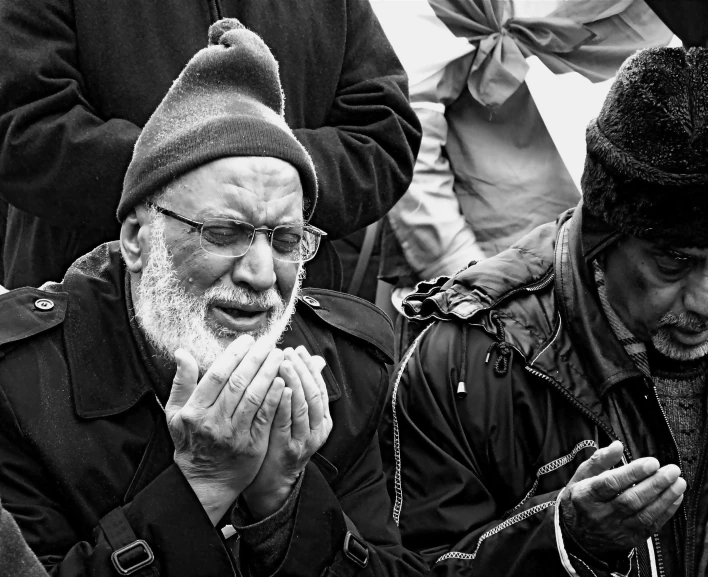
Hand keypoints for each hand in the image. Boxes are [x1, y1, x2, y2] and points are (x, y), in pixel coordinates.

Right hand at [165, 335, 285, 524]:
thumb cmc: (190, 443)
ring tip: (279, 356)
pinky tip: (283, 382)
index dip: (233, 355)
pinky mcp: (252, 446)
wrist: (204, 483)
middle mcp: (213, 422)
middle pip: (238, 383)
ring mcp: (234, 435)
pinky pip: (265, 417)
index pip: (216, 375)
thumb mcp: (175, 414)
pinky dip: (274, 398)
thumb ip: (181, 382)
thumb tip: (181, 352)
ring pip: (254, 397)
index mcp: (194, 411)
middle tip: (269, 342)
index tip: (247, 340)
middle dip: (255, 359)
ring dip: (268, 374)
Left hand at [242, 346, 332, 518]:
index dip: (310, 367)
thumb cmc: (282, 441)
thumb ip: (305, 390)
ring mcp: (304, 441)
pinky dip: (284, 404)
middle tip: (289, 352)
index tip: (298, 350)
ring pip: (303, 406)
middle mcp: (318, 430)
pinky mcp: (288, 450)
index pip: (320, 387)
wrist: (272, 480)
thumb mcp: (298, 416)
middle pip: (314, 394)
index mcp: (323, 420)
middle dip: (302, 370)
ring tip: (284, 363)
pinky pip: (287, 423)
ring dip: (294, 382)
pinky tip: (279, 388)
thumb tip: (315, 359)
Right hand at [561, 441, 685, 558]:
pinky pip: (650, 526)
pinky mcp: (629, 539)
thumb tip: (617, 446)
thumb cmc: (580, 500)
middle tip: (671, 470)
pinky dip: (665, 512)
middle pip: (630, 500)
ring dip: (664, 498)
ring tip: (678, 482)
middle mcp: (599, 515)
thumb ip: (599, 460)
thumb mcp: (580, 477)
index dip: (632, 473)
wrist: (577, 536)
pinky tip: (675, 498)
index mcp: (585, 496)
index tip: (651, 462)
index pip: (610, 483)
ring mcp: (615, 530)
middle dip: (654, 484)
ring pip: (643, 515)